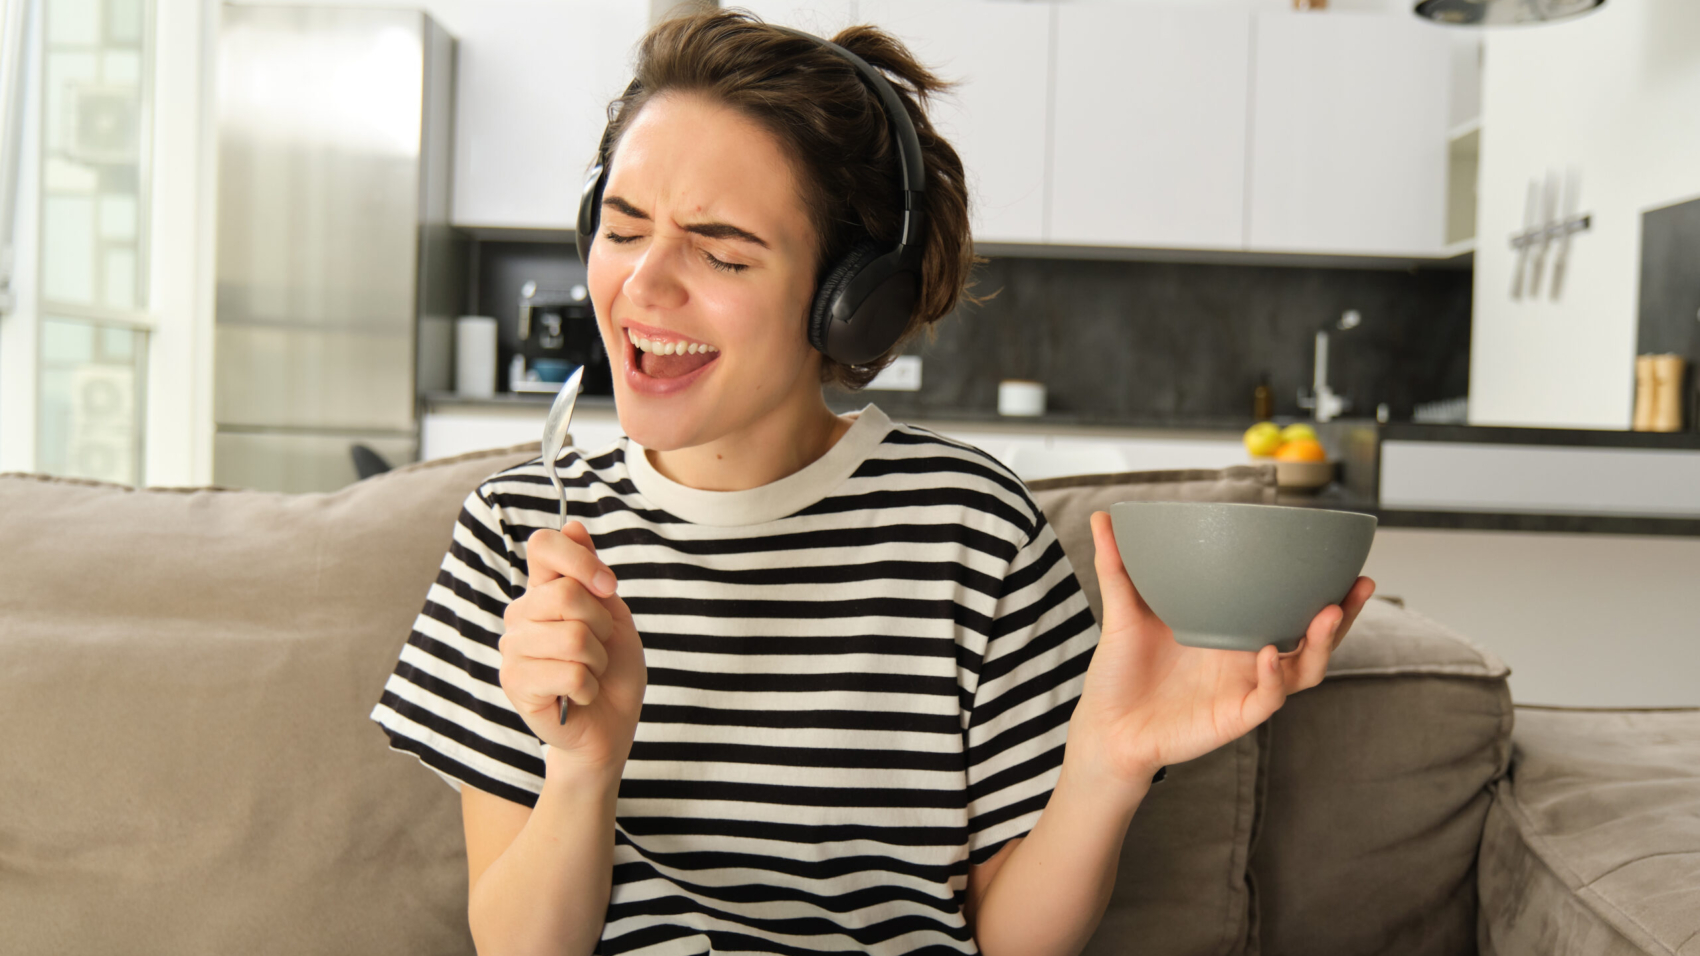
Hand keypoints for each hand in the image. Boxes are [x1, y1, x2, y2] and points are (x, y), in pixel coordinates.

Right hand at [499, 520, 645, 775]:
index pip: (543, 546)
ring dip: (598, 660)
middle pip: (566, 594)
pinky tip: (580, 695)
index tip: (608, 587)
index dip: (581, 560)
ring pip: (573, 637)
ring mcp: (513, 649)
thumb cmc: (612, 671)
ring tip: (590, 672)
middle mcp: (520, 614)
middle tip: (600, 647)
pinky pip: (572, 674)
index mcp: (543, 591)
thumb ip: (592, 574)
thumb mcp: (613, 615)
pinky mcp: (515, 683)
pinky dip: (590, 687)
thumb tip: (574, 525)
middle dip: (601, 624)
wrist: (609, 727)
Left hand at [1068, 511, 1374, 794]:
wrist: (1104, 726)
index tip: (1341, 558)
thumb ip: (1117, 565)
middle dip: (1342, 612)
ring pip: (1303, 669)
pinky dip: (1271, 676)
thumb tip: (1103, 515)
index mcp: (1233, 629)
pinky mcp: (1235, 717)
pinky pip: (1267, 698)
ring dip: (1320, 642)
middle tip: (1359, 582)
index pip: (1288, 606)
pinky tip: (1265, 652)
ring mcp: (1246, 688)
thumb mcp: (1123, 612)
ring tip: (1327, 612)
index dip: (1319, 585)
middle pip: (1313, 637)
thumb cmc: (1120, 673)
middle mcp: (1249, 658)